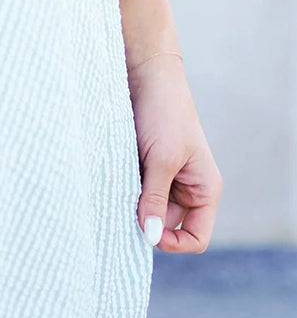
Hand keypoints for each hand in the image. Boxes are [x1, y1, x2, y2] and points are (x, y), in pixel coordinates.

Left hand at [127, 52, 222, 252]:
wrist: (146, 74)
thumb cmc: (164, 113)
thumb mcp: (161, 160)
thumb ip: (155, 199)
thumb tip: (150, 237)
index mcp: (204, 190)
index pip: (196, 237)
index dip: (173, 243)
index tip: (145, 231)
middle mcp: (187, 188)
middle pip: (165, 225)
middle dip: (144, 219)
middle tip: (122, 203)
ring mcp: (165, 178)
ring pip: (146, 208)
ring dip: (131, 202)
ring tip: (118, 182)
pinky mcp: (144, 166)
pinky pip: (134, 190)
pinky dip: (123, 188)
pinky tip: (113, 175)